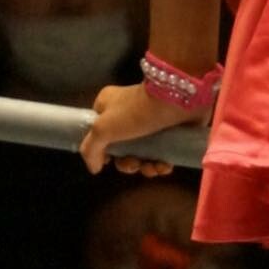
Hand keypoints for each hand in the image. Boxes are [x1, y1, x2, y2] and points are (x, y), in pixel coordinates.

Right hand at [80, 81, 203, 176]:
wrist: (177, 100)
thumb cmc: (135, 112)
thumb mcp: (102, 128)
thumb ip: (90, 149)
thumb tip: (94, 168)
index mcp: (109, 106)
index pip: (98, 132)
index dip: (103, 150)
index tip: (110, 160)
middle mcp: (128, 113)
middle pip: (121, 148)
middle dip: (127, 163)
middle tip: (134, 164)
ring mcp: (149, 123)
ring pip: (142, 154)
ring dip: (146, 167)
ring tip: (152, 167)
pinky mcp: (169, 132)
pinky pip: (161, 154)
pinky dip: (161, 164)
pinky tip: (164, 166)